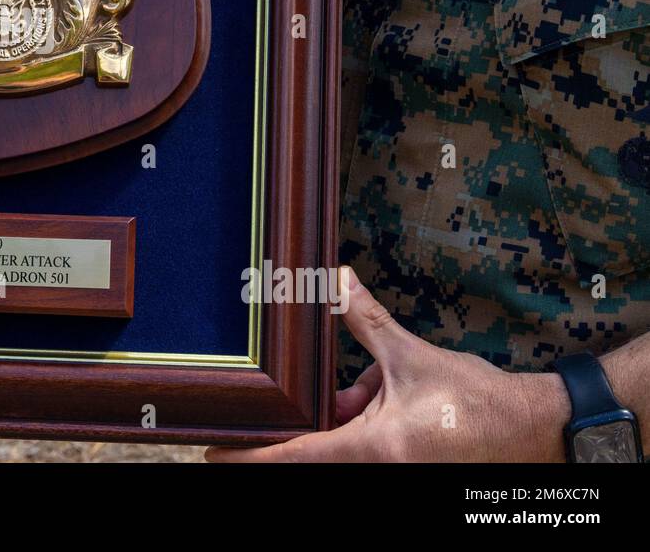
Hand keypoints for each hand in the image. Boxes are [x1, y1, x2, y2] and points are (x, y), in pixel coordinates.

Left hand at [205, 268, 568, 461]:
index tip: (213, 452)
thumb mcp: (413, 357)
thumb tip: (337, 280)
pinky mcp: (400, 466)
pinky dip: (354, 415)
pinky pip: (358, 444)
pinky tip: (371, 386)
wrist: (536, 432)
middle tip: (257, 403)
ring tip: (360, 381)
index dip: (250, 455)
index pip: (295, 457)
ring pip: (335, 443)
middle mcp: (377, 468)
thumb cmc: (478, 403)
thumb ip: (367, 322)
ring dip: (331, 412)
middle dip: (289, 423)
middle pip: (311, 449)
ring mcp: (389, 470)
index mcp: (374, 449)